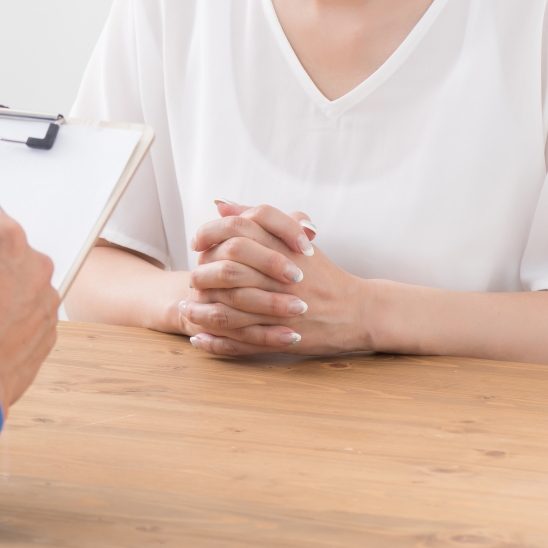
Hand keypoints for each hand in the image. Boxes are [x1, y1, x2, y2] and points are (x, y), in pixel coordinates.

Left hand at [179, 200, 377, 357]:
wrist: (360, 311)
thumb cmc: (324, 274)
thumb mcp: (296, 240)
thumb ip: (259, 220)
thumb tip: (220, 205)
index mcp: (286, 249)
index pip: (239, 231)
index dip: (211, 235)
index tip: (196, 243)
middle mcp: (282, 278)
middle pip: (230, 269)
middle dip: (203, 274)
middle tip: (191, 279)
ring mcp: (282, 310)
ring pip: (231, 309)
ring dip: (203, 311)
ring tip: (186, 310)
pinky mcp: (283, 338)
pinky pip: (242, 341)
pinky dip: (217, 342)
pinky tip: (199, 339)